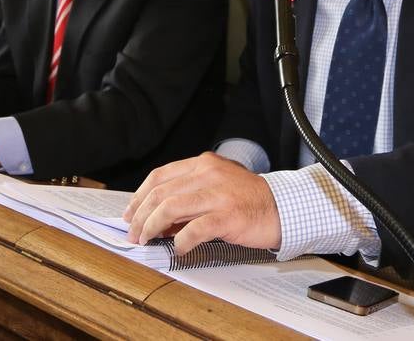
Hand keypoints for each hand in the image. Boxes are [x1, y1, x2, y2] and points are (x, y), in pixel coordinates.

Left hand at [123, 152, 280, 254]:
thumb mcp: (216, 187)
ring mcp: (218, 194)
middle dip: (141, 215)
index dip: (139, 196)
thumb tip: (159, 221)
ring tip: (147, 240)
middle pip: (161, 193)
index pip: (159, 177)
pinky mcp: (228, 216)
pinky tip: (178, 249)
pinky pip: (195, 230)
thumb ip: (189, 197)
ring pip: (171, 208)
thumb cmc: (249, 200)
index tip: (130, 213)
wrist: (283, 207)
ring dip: (152, 227)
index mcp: (202, 164)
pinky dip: (181, 242)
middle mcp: (208, 174)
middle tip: (133, 233)